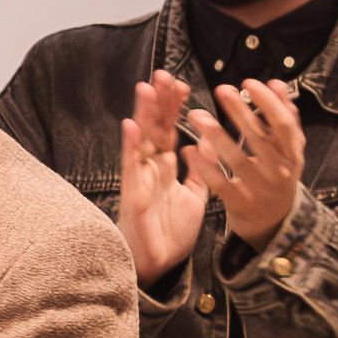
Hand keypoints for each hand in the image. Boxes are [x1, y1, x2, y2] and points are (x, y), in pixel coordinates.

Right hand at [118, 71, 207, 286]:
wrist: (159, 264)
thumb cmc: (170, 233)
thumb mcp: (195, 196)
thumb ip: (200, 171)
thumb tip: (207, 146)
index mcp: (166, 169)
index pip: (169, 130)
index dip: (174, 108)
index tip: (182, 85)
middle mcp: (150, 169)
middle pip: (154, 128)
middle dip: (159, 101)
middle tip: (165, 73)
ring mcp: (140, 179)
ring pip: (141, 140)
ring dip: (143, 113)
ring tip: (146, 87)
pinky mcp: (134, 194)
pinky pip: (131, 167)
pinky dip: (130, 146)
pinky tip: (131, 125)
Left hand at [184, 79, 304, 249]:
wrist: (272, 221)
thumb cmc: (276, 174)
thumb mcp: (286, 149)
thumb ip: (282, 118)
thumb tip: (276, 84)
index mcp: (293, 154)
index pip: (284, 124)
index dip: (268, 103)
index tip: (248, 83)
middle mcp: (280, 171)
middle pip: (259, 138)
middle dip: (240, 112)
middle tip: (221, 90)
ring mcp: (259, 189)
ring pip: (236, 160)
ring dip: (215, 135)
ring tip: (196, 115)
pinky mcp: (239, 203)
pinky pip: (219, 183)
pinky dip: (204, 166)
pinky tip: (190, 149)